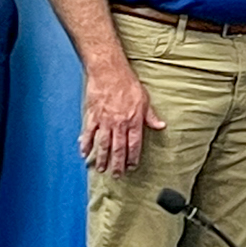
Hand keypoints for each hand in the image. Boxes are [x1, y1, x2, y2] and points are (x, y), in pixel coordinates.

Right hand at [81, 55, 162, 174]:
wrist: (108, 71)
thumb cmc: (127, 83)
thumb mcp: (145, 99)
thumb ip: (151, 116)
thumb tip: (161, 126)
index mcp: (133, 121)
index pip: (134, 145)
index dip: (133, 158)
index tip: (132, 167)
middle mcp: (119, 124)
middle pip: (118, 149)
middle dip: (117, 164)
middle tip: (116, 175)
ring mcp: (104, 121)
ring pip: (103, 145)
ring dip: (102, 158)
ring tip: (101, 169)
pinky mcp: (92, 116)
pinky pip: (88, 134)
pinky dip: (85, 144)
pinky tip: (84, 153)